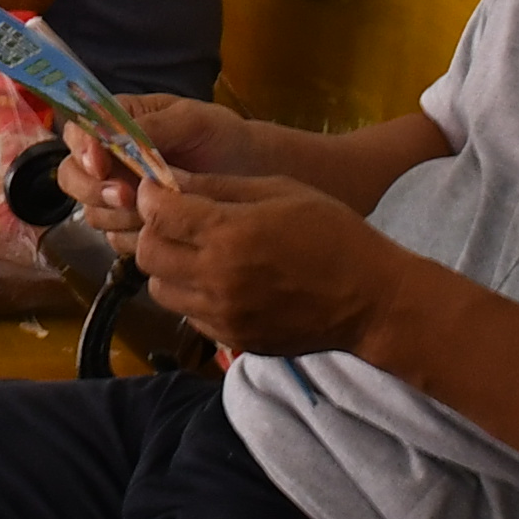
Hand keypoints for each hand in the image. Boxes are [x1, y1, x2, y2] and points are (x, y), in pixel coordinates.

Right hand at [61, 88, 260, 238]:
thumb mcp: (193, 120)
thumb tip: (113, 137)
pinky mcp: (133, 228)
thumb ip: (151, 126)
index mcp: (118, 123)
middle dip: (94, 190)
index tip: (101, 162)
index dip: (82, 149)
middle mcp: (111, 160)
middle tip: (127, 196)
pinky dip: (135, 238)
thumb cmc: (223, 138)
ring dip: (119, 216)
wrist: (253, 176)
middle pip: (73, 177)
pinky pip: (116, 240)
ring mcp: (119, 196)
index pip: (79, 133)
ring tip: (156, 212)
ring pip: (93, 213)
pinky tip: (163, 230)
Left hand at [127, 158, 393, 358]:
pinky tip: (218, 280)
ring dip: (168, 266)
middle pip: (148, 254)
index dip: (151, 196)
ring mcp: (223, 315)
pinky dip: (191, 295)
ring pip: (160, 289)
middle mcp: (217, 279)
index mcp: (230, 235)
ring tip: (195, 252)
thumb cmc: (332, 232)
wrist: (370, 299)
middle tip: (175, 220)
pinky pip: (188, 314)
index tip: (159, 189)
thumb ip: (219, 187)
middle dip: (153, 231)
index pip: (158, 214)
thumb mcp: (280, 191)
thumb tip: (170, 178)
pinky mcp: (232, 339)